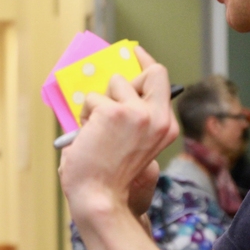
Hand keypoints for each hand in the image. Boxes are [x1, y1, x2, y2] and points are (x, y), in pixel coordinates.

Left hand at [58, 47, 177, 220]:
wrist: (98, 198)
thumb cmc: (108, 176)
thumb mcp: (131, 143)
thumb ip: (130, 116)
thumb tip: (113, 87)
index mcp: (165, 127)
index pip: (161, 82)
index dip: (146, 63)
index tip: (134, 51)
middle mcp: (158, 117)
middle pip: (150, 71)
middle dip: (126, 77)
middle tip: (110, 87)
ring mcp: (137, 113)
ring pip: (113, 83)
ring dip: (98, 103)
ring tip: (93, 131)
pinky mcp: (113, 112)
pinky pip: (91, 99)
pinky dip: (84, 115)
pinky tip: (86, 136)